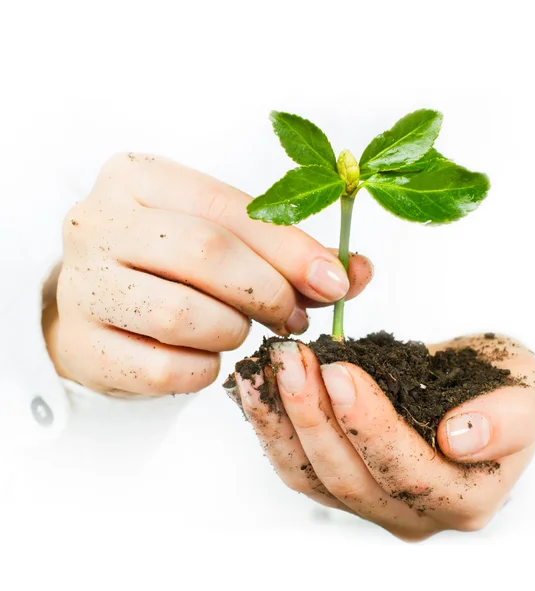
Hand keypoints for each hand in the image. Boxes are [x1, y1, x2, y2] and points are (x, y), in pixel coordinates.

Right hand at [46, 153, 372, 396]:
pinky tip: (204, 356)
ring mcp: (82, 286)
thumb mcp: (223, 239)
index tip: (335, 281)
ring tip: (238, 329)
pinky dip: (202, 370)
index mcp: (139, 179)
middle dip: (267, 292)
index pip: (227, 206)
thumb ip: (287, 252)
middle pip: (204, 254)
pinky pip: (164, 371)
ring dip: (232, 331)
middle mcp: (98, 223)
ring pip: (181, 315)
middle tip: (293, 315)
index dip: (290, 248)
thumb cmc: (172, 264)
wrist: (102, 305)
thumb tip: (356, 271)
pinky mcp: (82, 346)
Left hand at [233, 335, 534, 540]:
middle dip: (313, 415)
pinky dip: (271, 426)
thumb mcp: (525, 392)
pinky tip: (256, 386)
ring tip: (267, 368)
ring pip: (311, 476)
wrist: (469, 391)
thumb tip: (461, 438)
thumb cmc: (500, 391)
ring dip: (283, 420)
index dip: (369, 426)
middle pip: (349, 478)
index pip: (408, 474)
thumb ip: (509, 420)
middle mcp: (412, 515)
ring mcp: (369, 502)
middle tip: (291, 359)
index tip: (339, 372)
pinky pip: (295, 463)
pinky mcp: (338, 482)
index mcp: (463, 498)